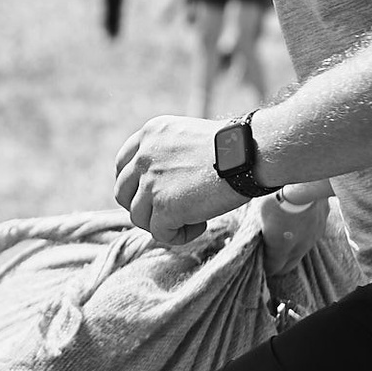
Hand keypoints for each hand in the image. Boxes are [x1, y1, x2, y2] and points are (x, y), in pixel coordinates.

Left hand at [112, 116, 230, 246]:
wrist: (249, 154)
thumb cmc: (232, 148)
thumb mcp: (189, 138)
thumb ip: (167, 155)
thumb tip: (161, 187)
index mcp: (149, 134)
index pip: (122, 165)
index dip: (135, 186)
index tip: (153, 196)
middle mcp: (143, 156)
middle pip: (123, 193)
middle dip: (143, 208)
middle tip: (171, 213)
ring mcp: (150, 182)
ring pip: (138, 217)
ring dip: (163, 224)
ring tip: (194, 219)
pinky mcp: (163, 206)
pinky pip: (159, 234)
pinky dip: (178, 236)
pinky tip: (200, 225)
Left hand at [257, 178, 335, 273]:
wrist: (304, 179)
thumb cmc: (275, 194)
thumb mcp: (257, 212)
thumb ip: (257, 230)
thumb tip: (253, 236)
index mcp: (281, 247)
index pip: (273, 268)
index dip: (265, 267)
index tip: (260, 262)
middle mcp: (300, 246)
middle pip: (289, 265)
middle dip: (278, 264)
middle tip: (269, 257)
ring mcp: (314, 235)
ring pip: (302, 250)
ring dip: (292, 249)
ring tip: (283, 237)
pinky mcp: (323, 222)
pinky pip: (312, 234)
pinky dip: (304, 233)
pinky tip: (299, 222)